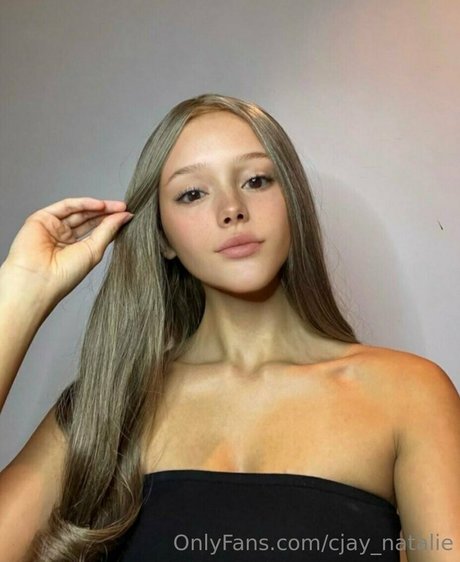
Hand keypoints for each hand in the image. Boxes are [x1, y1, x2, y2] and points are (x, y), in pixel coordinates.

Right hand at [3, 197, 133, 301]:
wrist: (39, 280)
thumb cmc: (64, 275)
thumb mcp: (93, 251)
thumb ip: (108, 231)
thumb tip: (124, 216)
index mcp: (75, 250)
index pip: (95, 230)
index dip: (111, 222)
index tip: (128, 216)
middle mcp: (63, 238)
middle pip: (88, 219)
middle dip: (107, 213)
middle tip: (124, 208)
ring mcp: (52, 227)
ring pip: (78, 211)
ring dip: (97, 207)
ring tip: (117, 206)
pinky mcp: (41, 219)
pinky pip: (65, 207)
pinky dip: (83, 204)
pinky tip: (99, 205)